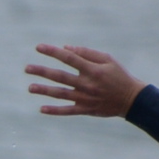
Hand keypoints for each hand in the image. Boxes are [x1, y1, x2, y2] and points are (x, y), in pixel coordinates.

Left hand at [28, 43, 144, 118]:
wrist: (131, 98)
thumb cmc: (118, 75)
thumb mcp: (108, 60)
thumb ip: (87, 53)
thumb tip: (65, 48)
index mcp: (92, 69)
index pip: (69, 58)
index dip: (53, 52)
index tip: (38, 47)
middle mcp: (87, 84)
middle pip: (60, 76)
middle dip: (43, 72)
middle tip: (27, 68)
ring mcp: (85, 98)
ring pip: (61, 94)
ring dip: (44, 91)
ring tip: (30, 87)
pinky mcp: (86, 109)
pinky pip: (68, 111)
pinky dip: (55, 111)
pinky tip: (41, 109)